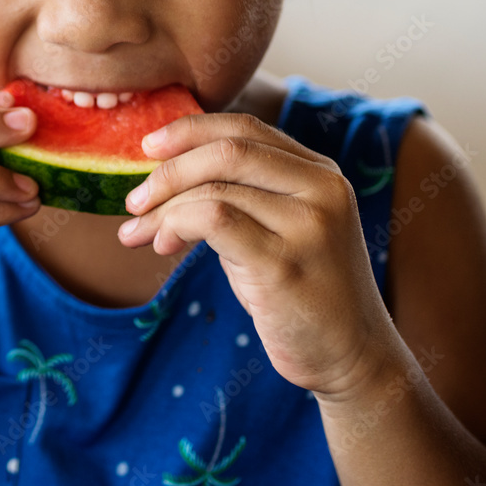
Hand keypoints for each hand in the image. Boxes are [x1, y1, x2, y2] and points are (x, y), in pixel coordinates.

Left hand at [117, 113, 396, 396]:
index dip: (190, 131)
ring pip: (214, 190)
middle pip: (228, 152)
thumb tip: (166, 175)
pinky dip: (176, 226)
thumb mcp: (280, 230)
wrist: (351, 356)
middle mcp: (321, 190)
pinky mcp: (285, 264)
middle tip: (134, 200)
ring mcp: (308, 226)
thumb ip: (243, 196)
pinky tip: (163, 246)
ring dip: (162, 211)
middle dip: (168, 172)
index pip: (246, 129)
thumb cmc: (302, 292)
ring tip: (138, 234)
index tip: (148, 146)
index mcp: (320, 173)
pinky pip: (215, 221)